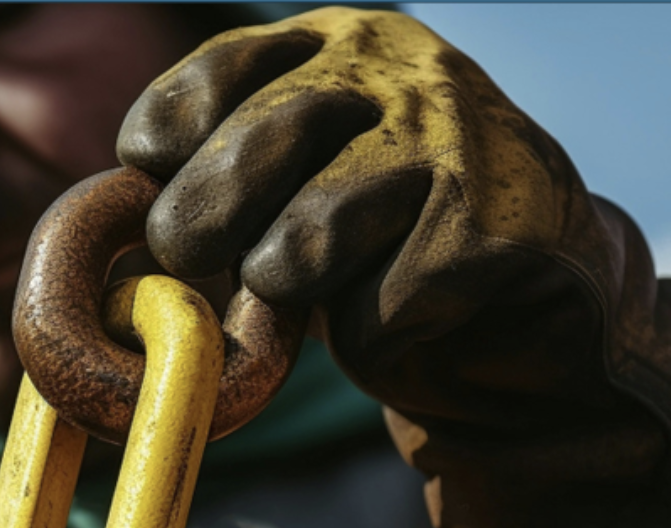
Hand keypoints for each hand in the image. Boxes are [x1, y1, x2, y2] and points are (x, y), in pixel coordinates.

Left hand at [118, 7, 670, 527]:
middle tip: (192, 260)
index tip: (150, 173)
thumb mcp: (307, 175)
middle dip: (197, 225)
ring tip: (311, 290)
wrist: (542, 301)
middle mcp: (405, 77)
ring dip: (285, 287)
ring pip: (303, 243)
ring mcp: (457, 149)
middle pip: (256, 148)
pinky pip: (373, 314)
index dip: (169, 133)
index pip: (222, 70)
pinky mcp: (492, 234)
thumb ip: (233, 170)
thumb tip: (128, 215)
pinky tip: (413, 314)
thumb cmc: (396, 242)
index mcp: (349, 46)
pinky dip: (371, 339)